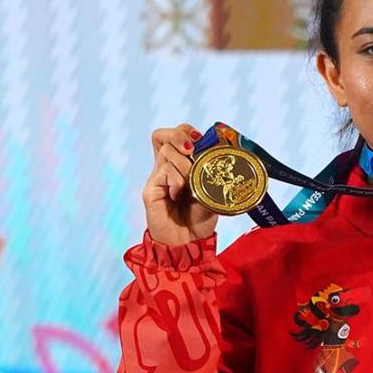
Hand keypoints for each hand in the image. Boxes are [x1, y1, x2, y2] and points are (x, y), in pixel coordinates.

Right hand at [142, 124, 217, 245]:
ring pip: (167, 152)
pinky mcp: (150, 190)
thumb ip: (212, 173)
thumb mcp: (212, 190)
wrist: (188, 243)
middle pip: (164, 135)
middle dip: (181, 136)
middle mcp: (165, 167)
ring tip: (191, 183)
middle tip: (192, 150)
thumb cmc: (199, 217)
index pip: (174, 134)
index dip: (184, 130)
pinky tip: (179, 194)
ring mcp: (156, 178)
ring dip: (185, 165)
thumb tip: (221, 153)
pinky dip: (176, 180)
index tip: (199, 139)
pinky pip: (164, 171)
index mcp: (179, 164)